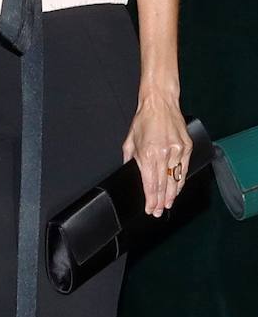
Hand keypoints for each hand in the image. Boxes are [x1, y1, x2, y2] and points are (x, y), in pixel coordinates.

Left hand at [122, 91, 191, 216]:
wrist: (160, 103)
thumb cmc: (144, 120)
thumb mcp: (130, 141)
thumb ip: (130, 159)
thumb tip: (129, 172)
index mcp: (147, 153)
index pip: (151, 184)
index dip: (151, 200)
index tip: (150, 209)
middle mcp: (163, 154)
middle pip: (164, 185)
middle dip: (161, 201)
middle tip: (158, 212)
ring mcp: (177, 151)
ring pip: (176, 180)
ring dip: (172, 195)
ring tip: (168, 204)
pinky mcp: (186, 147)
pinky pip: (184, 169)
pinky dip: (180, 181)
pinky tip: (177, 189)